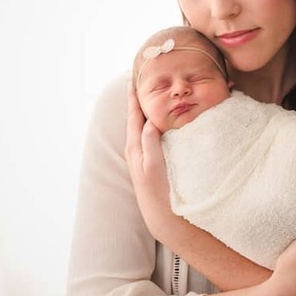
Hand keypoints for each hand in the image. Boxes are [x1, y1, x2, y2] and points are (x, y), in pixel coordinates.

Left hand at [124, 82, 177, 238]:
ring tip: (151, 97)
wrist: (161, 215)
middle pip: (136, 118)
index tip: (134, 80)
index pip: (133, 115)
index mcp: (134, 147)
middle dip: (139, 101)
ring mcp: (142, 155)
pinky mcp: (150, 161)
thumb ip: (149, 143)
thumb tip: (147, 121)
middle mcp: (136, 149)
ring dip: (146, 111)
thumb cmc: (158, 192)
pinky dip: (153, 124)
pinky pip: (150, 136)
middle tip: (142, 83)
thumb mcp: (153, 165)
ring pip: (143, 126)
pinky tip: (160, 122)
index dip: (133, 98)